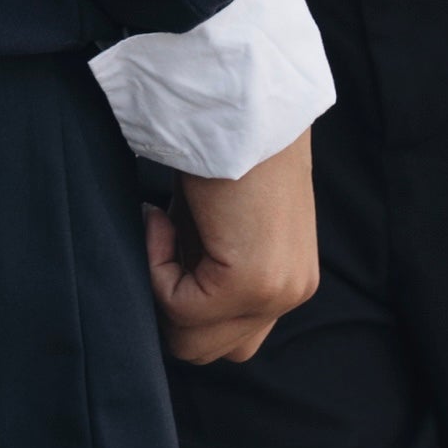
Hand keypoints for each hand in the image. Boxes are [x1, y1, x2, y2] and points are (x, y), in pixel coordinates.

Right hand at [146, 134, 318, 365]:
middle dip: (172, 305)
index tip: (168, 239)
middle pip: (211, 350)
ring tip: (164, 225)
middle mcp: (291, 293)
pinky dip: (156, 266)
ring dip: (163, 287)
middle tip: (162, 242)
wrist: (242, 97)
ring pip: (193, 342)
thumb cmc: (223, 142)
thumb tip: (170, 297)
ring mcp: (276, 292)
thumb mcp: (216, 223)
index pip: (228, 336)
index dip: (183, 297)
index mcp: (290, 279)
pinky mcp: (250, 282)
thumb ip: (206, 265)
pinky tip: (161, 216)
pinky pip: (179, 307)